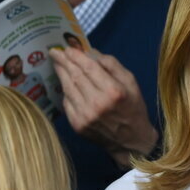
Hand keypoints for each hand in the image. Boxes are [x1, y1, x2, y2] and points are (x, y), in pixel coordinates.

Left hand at [50, 47, 158, 168]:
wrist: (130, 140)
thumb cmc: (133, 108)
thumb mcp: (131, 83)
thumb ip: (112, 65)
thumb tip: (90, 52)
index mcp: (114, 91)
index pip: (89, 68)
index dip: (76, 56)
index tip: (68, 48)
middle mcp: (97, 103)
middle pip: (75, 76)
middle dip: (64, 62)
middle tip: (55, 52)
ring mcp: (85, 115)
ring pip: (68, 88)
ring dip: (61, 74)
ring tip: (57, 63)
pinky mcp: (77, 125)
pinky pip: (67, 102)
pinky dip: (65, 90)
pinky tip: (66, 83)